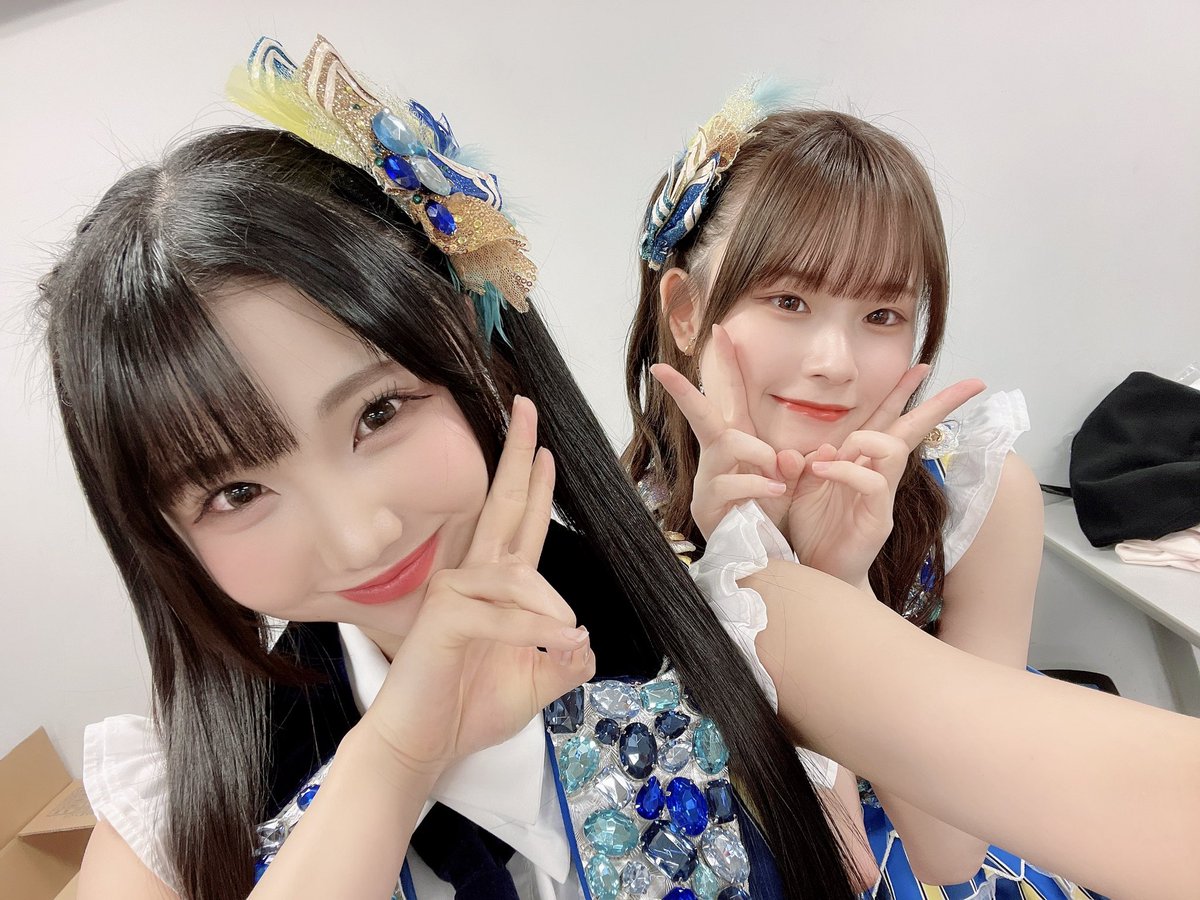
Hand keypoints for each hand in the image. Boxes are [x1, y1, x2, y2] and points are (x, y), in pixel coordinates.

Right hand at [362, 396, 594, 776]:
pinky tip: (557, 643)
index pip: (518, 525)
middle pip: (501, 505)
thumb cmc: (468, 709)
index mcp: (493, 588)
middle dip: (518, 457)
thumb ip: (565, 659)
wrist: (422, 746)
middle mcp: (472, 578)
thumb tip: (586, 642)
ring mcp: (453, 592)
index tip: (548, 451)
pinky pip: (504, 612)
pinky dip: (535, 630)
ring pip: (518, 575)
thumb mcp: (535, 682)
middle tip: (529, 410)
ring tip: (569, 640)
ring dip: (551, 609)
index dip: (534, 487)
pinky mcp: (443, 616)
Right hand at [651, 324, 790, 538]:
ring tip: (777, 469)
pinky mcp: (707, 508)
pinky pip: (732, 484)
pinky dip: (758, 485)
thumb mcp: (790, 484)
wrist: (763, 560)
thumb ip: (795, 465)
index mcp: (736, 446)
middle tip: (662, 370)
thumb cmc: (772, 517)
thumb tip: (795, 454)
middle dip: (681, 391)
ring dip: (755, 452)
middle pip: (701, 415)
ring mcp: (708, 482)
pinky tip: (776, 491)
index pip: (730, 397)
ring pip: (725, 445)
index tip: (720, 329)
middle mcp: (716, 458)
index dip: (727, 363)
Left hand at [782, 367, 984, 584]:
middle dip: (940, 404)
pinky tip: (823, 471)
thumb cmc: (812, 533)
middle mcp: (879, 476)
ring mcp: (882, 497)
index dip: (902, 393)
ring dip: (862, 441)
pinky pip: (872, 481)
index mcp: (861, 463)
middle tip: (973, 383)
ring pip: (893, 448)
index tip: (922, 367)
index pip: (887, 420)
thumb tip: (803, 451)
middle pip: (913, 430)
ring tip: (831, 457)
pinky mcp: (878, 518)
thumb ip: (798, 468)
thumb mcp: (797, 491)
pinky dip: (846, 470)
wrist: (817, 575)